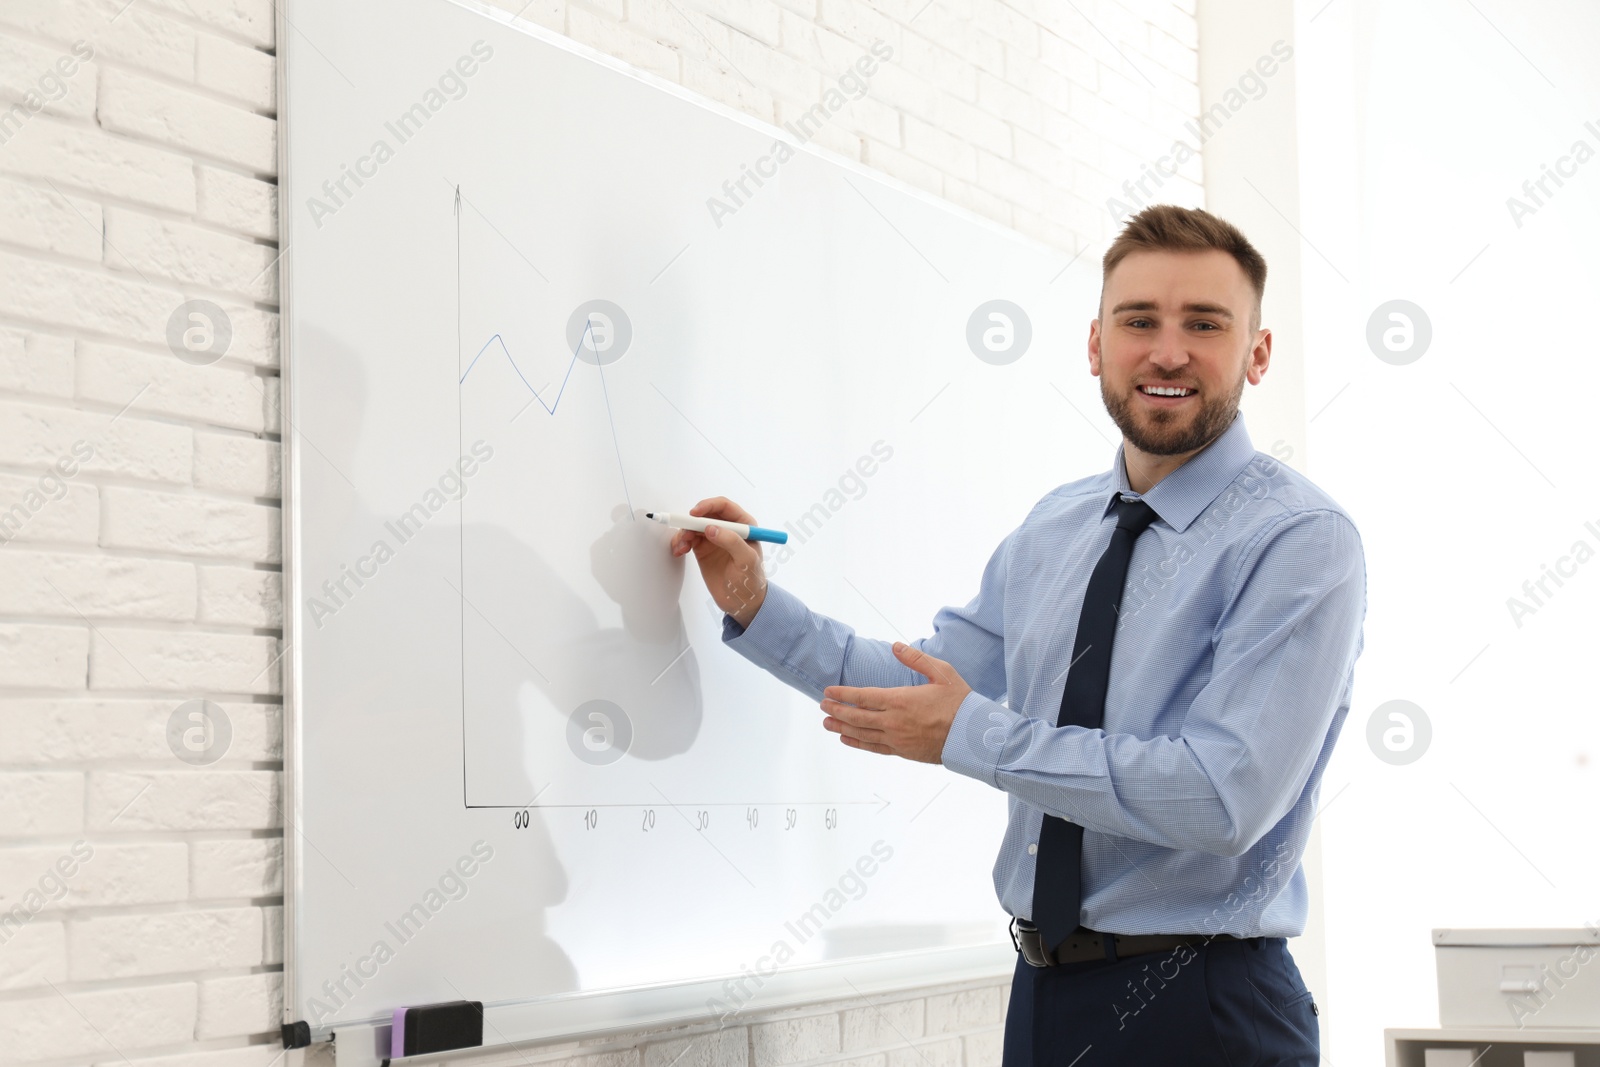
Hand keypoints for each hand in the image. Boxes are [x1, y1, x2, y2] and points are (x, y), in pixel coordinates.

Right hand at [668, 496, 767, 627]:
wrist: (742, 602)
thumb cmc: (751, 580)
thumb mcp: (746, 560)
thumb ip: (732, 542)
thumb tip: (711, 528)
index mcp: (744, 525)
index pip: (724, 507)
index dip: (708, 506)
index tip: (695, 513)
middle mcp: (728, 528)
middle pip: (705, 514)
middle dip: (692, 521)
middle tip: (685, 533)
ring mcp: (714, 538)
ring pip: (694, 526)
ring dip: (684, 532)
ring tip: (682, 546)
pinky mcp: (703, 549)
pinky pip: (688, 538)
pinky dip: (681, 542)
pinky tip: (679, 550)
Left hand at [819, 643, 971, 763]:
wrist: (973, 735)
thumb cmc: (960, 702)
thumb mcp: (942, 672)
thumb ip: (916, 658)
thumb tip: (895, 646)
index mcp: (900, 700)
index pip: (862, 697)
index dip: (843, 694)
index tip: (828, 691)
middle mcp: (894, 721)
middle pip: (856, 716)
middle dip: (836, 710)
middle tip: (822, 705)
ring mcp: (896, 738)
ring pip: (861, 733)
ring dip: (841, 727)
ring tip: (827, 722)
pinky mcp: (902, 752)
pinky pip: (874, 747)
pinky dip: (857, 743)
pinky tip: (847, 739)